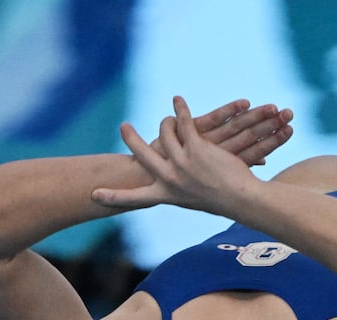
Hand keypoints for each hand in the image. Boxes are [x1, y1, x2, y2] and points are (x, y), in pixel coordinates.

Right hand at [93, 96, 265, 212]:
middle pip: (143, 156)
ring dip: (167, 122)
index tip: (93, 194)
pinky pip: (183, 123)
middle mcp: (170, 179)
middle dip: (132, 140)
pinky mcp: (196, 147)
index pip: (135, 198)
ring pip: (166, 133)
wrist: (243, 199)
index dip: (114, 196)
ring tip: (169, 117)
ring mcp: (182, 163)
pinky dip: (180, 110)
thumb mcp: (194, 200)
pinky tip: (178, 101)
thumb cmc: (222, 201)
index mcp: (167, 195)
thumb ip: (178, 191)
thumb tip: (165, 190)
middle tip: (123, 127)